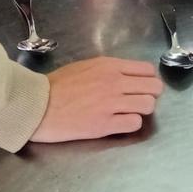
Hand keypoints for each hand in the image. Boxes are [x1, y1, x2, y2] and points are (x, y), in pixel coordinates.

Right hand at [30, 57, 163, 142]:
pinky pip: (134, 123)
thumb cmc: (57, 85)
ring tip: (129, 113)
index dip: (147, 79)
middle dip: (150, 94)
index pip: (148, 70)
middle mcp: (115, 82)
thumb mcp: (86, 66)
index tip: (141, 86)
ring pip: (148, 105)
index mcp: (110, 66)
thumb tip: (126, 76)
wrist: (38, 105)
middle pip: (154, 87)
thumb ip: (108, 70)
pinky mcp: (105, 125)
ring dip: (142, 110)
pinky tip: (120, 123)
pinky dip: (131, 124)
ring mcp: (112, 104)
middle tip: (138, 101)